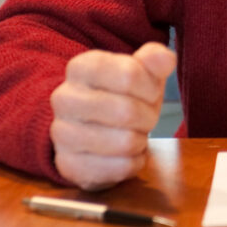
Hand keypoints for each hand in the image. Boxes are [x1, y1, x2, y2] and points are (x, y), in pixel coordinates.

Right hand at [50, 42, 176, 189]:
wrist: (97, 125)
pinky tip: (127, 154)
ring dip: (140, 140)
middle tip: (145, 117)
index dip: (150, 88)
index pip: (129, 75)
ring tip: (134, 134)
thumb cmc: (124, 94)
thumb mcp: (143, 71)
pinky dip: (133, 163)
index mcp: (82, 67)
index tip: (150, 92)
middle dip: (147, 117)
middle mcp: (64, 97)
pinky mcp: (67, 165)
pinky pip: (117, 168)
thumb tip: (165, 58)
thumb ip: (155, 59)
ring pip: (123, 142)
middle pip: (126, 111)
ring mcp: (61, 132)